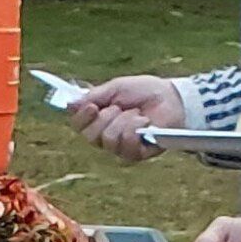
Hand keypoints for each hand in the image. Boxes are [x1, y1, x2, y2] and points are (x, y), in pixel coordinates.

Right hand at [68, 74, 184, 160]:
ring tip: (137, 114)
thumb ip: (93, 96)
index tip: (92, 106)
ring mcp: (121, 148)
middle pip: (90, 136)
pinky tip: (144, 122)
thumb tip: (70, 104)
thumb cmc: (144, 91)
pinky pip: (125, 145)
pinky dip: (134, 129)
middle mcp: (106, 136)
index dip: (82, 117)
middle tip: (120, 107)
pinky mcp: (137, 154)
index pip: (78, 126)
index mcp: (99, 120)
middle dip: (105, 117)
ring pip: (108, 140)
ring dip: (123, 121)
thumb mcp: (115, 87)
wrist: (170, 97)